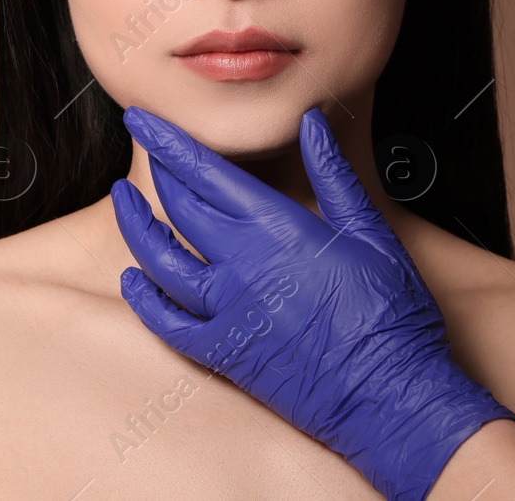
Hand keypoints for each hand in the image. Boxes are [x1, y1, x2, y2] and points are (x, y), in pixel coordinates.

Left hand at [111, 105, 514, 500]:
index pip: (204, 171)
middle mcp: (241, 265)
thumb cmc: (391, 312)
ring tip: (122, 201)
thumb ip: (333, 174)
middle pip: (178, 206)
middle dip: (156, 171)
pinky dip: (143, 299)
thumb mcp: (370, 231)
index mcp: (277, 228)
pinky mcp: (224, 353)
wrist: (391, 396)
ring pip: (158, 260)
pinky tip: (132, 279)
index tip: (141, 118)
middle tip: (144, 147)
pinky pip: (166, 323)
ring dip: (134, 226)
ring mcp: (227, 312)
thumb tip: (313, 122)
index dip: (166, 140)